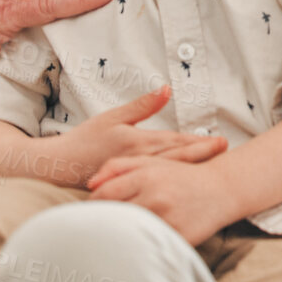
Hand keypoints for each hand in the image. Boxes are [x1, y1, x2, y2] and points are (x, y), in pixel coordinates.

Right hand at [43, 87, 228, 187]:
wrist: (55, 168)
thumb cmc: (83, 141)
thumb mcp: (112, 118)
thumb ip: (142, 106)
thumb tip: (167, 89)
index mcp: (137, 143)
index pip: (175, 143)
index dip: (200, 142)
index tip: (221, 142)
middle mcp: (139, 162)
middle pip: (178, 160)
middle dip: (204, 156)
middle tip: (226, 153)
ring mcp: (134, 180)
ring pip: (169, 175)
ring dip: (192, 171)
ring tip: (214, 172)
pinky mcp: (127, 192)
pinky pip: (154, 190)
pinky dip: (172, 188)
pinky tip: (184, 191)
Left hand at [88, 154, 236, 245]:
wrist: (222, 189)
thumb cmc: (182, 176)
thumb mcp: (152, 162)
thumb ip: (118, 166)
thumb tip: (91, 184)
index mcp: (146, 177)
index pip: (104, 194)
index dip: (92, 204)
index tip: (91, 210)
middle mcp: (155, 197)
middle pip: (112, 215)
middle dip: (102, 222)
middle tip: (96, 227)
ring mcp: (168, 219)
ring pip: (127, 233)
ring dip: (117, 237)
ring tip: (112, 238)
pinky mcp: (178, 237)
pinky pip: (149, 247)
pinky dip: (139, 248)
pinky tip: (135, 247)